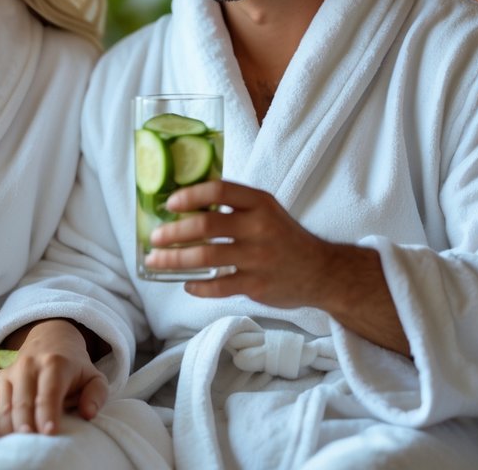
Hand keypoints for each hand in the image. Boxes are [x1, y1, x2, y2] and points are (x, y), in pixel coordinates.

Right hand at [0, 320, 108, 437]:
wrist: (50, 338)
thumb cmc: (74, 366)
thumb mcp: (94, 376)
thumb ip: (97, 394)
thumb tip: (88, 413)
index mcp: (55, 363)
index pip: (49, 392)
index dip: (48, 413)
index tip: (50, 433)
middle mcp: (28, 365)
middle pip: (22, 402)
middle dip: (25, 425)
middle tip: (31, 444)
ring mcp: (9, 372)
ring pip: (4, 406)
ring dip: (9, 429)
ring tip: (17, 446)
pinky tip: (0, 438)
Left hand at [145, 180, 331, 306]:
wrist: (323, 272)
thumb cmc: (285, 238)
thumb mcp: (267, 211)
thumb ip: (235, 206)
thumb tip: (187, 204)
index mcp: (259, 203)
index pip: (219, 190)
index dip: (190, 195)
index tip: (170, 203)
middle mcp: (259, 227)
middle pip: (206, 225)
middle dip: (173, 232)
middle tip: (154, 238)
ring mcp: (258, 258)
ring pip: (206, 258)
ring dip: (174, 260)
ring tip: (156, 261)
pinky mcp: (257, 285)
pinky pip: (218, 286)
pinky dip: (197, 286)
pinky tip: (186, 284)